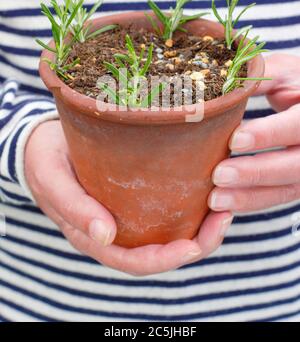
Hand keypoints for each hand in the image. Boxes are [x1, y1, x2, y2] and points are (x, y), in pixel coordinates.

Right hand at [25, 120, 231, 275]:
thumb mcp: (53, 180)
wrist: (43, 141)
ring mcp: (125, 215)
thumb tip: (106, 236)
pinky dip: (190, 207)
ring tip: (226, 205)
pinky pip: (165, 211)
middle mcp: (114, 231)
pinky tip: (207, 189)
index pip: (132, 261)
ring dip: (200, 227)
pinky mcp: (134, 197)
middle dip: (197, 243)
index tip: (194, 245)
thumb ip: (74, 208)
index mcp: (91, 235)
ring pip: (167, 233)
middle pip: (159, 252)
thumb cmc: (45, 160)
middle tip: (225, 218)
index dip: (165, 259)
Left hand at [209, 54, 299, 212]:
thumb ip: (256, 78)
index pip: (296, 126)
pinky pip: (278, 197)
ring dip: (250, 197)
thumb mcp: (281, 71)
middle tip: (219, 176)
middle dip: (256, 172)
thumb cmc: (294, 82)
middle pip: (294, 166)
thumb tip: (222, 86)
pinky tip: (225, 204)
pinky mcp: (298, 181)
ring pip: (286, 189)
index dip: (268, 134)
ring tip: (215, 200)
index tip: (235, 140)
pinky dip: (251, 202)